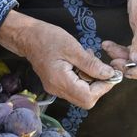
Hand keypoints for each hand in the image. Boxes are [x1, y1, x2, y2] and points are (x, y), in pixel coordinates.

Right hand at [0, 11, 115, 108]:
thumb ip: (92, 64)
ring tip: (87, 60)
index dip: (103, 88)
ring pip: (82, 94)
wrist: (27, 36)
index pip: (88, 98)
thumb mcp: (73, 48)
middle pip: (86, 100)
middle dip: (98, 85)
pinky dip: (83, 77)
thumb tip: (109, 75)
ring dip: (91, 80)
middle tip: (100, 67)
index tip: (110, 74)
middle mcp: (58, 90)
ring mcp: (56, 89)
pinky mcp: (56, 85)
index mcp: (60, 82)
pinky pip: (76, 87)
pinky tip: (80, 63)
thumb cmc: (48, 38)